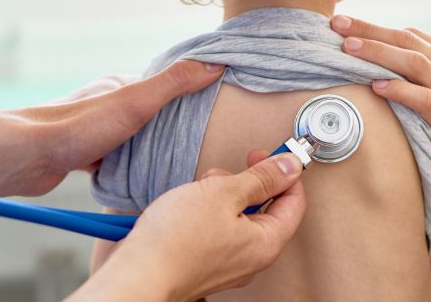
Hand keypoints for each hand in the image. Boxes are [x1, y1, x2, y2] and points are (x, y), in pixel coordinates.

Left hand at [0, 61, 223, 222]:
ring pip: (132, 140)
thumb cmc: (77, 127)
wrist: (24, 159)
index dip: (188, 97)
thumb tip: (215, 64)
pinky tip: (140, 182)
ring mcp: (93, 131)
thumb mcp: (135, 102)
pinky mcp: (81, 157)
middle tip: (198, 147)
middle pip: (149, 115)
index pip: (163, 87)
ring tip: (174, 167)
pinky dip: (128, 170)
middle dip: (170, 129)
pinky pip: (114, 162)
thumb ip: (174, 84)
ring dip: (148, 152)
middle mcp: (105, 105)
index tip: (213, 111)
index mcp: (118, 85)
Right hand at [73, 152, 306, 301]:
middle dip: (245, 183)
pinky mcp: (206, 263)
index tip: (266, 155)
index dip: (283, 172)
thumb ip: (261, 178)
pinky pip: (218, 229)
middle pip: (264, 209)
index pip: (294, 201)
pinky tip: (187, 207)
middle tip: (223, 173)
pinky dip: (207, 212)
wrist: (136, 275)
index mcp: (266, 243)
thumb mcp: (223, 192)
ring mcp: (228, 263)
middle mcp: (251, 258)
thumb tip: (290, 166)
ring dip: (221, 195)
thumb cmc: (175, 241)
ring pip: (237, 217)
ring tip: (198, 192)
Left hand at [330, 15, 430, 193]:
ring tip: (347, 49)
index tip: (351, 25)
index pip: (413, 37)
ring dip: (377, 53)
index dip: (380, 29)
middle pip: (407, 41)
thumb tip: (400, 81)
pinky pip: (425, 99)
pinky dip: (400, 90)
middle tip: (337, 23)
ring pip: (413, 63)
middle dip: (370, 30)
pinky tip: (376, 86)